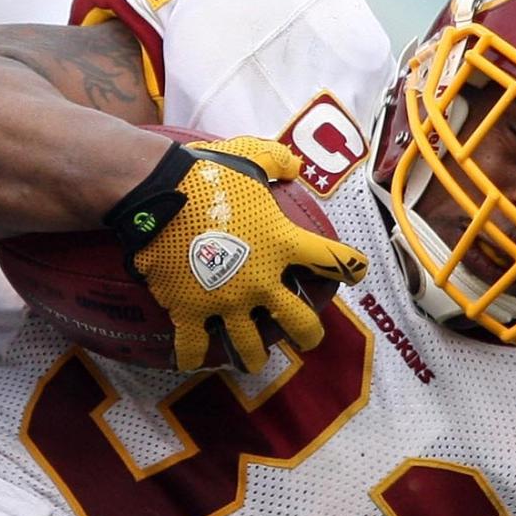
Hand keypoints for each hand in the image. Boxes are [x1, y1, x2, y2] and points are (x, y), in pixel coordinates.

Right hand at [105, 136, 368, 370]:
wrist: (159, 194)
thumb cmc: (207, 173)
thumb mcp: (250, 155)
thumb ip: (277, 161)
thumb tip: (294, 168)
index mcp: (283, 243)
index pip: (332, 259)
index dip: (350, 266)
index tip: (356, 271)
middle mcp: (262, 280)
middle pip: (299, 321)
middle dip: (307, 335)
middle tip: (306, 339)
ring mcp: (227, 301)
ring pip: (250, 346)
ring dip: (254, 356)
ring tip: (253, 361)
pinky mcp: (191, 310)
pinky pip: (194, 346)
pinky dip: (193, 356)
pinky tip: (193, 360)